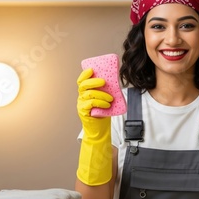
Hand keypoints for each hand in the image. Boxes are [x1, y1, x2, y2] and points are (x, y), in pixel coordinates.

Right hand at [76, 68, 112, 185]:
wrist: (99, 129)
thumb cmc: (103, 112)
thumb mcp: (105, 99)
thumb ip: (106, 90)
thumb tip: (116, 79)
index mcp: (85, 91)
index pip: (81, 80)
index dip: (85, 74)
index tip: (92, 69)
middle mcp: (81, 96)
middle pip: (83, 85)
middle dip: (94, 81)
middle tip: (104, 82)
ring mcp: (81, 104)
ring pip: (88, 94)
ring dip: (101, 94)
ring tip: (110, 98)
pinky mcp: (83, 112)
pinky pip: (90, 104)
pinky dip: (100, 103)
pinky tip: (107, 105)